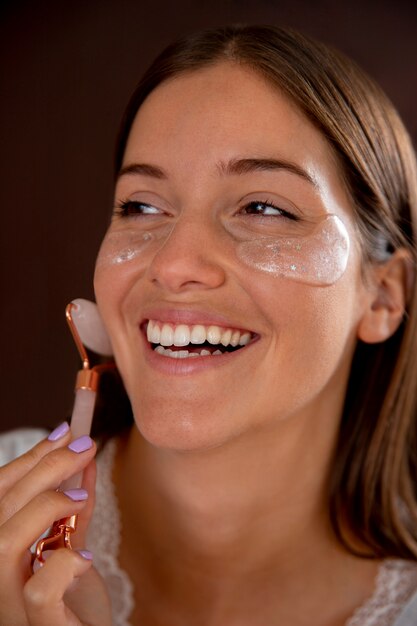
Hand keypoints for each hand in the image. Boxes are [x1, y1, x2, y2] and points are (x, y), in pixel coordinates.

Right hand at [0, 427, 111, 624]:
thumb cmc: (79, 605)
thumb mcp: (74, 548)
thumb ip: (74, 510)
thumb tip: (81, 458)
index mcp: (1, 558)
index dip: (28, 460)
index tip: (63, 432)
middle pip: (1, 511)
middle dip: (43, 468)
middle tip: (83, 445)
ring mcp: (11, 608)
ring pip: (4, 544)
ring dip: (45, 505)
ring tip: (79, 496)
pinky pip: (38, 588)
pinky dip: (63, 562)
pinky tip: (84, 555)